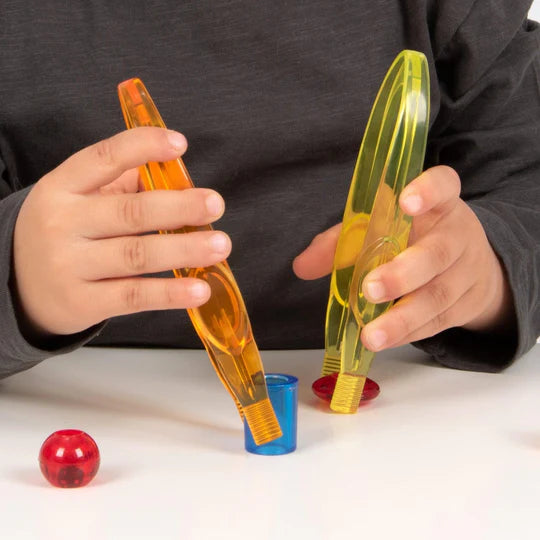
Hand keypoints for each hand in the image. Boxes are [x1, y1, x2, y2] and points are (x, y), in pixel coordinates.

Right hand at [13, 127, 230, 336]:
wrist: (18, 285)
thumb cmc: (66, 233)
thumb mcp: (79, 200)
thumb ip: (122, 185)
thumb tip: (178, 178)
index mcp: (63, 187)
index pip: (103, 158)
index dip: (142, 147)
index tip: (180, 144)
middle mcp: (63, 223)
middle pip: (130, 212)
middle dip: (178, 207)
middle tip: (215, 204)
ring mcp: (70, 265)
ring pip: (137, 255)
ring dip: (184, 249)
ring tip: (220, 246)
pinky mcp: (82, 302)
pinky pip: (134, 297)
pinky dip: (170, 293)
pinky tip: (200, 289)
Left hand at [293, 166, 513, 351]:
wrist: (469, 269)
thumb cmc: (414, 240)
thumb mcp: (381, 229)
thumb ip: (342, 242)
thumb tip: (301, 265)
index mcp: (438, 204)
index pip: (443, 185)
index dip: (428, 191)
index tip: (405, 202)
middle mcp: (457, 234)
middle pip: (437, 252)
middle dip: (403, 273)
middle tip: (370, 288)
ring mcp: (466, 272)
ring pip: (438, 295)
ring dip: (402, 318)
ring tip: (371, 335)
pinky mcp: (465, 305)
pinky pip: (436, 322)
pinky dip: (407, 333)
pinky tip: (383, 340)